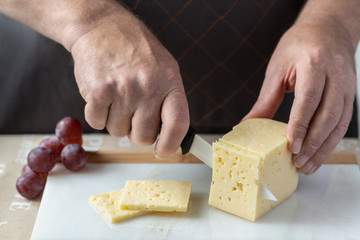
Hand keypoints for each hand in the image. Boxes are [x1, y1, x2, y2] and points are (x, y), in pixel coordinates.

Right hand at [70, 8, 188, 158]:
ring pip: (119, 133)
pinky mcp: (99, 92)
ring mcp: (123, 90)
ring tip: (117, 96)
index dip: (171, 145)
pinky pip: (98, 124)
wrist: (101, 27)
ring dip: (116, 121)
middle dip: (137, 132)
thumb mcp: (164, 68)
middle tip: (133, 113)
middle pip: (143, 136)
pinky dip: (98, 114)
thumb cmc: (135, 50)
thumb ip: (169, 101)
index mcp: (170, 82)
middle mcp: (149, 87)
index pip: (178, 125)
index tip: (163, 151)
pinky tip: (103, 94)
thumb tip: (170, 137)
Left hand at [243, 20, 355, 173]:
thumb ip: (266, 99)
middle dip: (313, 142)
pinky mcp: (350, 94)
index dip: (300, 125)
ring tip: (308, 165)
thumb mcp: (277, 69)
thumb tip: (249, 123)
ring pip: (339, 123)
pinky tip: (320, 153)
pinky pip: (343, 122)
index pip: (309, 99)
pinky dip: (331, 141)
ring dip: (324, 148)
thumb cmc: (299, 46)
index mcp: (314, 63)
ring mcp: (347, 85)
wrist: (327, 29)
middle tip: (297, 161)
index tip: (292, 145)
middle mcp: (335, 74)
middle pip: (327, 115)